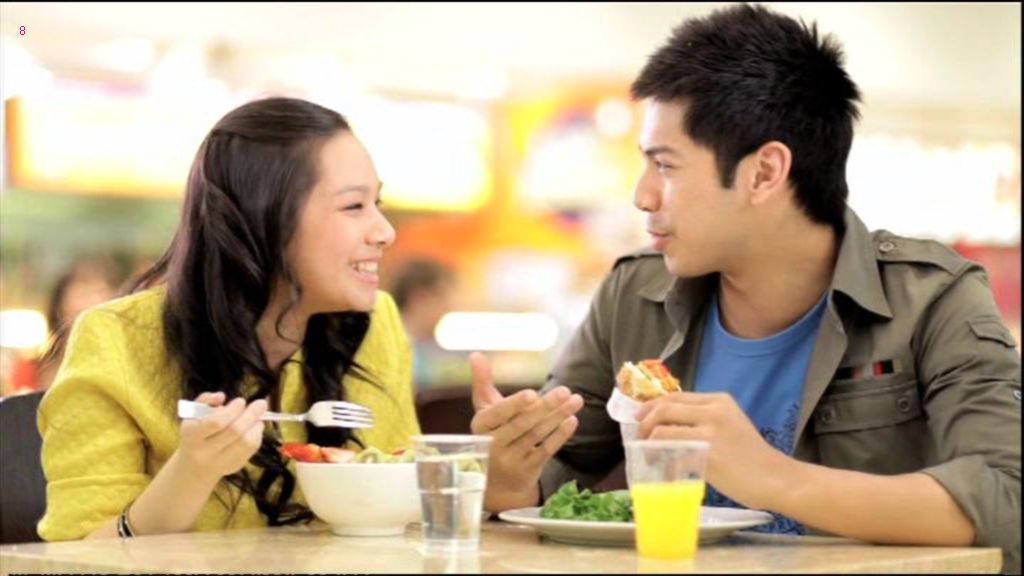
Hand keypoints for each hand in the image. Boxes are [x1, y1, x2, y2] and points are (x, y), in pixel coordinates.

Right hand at [176, 392, 268, 482]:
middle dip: (251, 414)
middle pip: (235, 431)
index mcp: (192, 435)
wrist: (193, 465)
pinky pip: (250, 450)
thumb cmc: (197, 432)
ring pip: (246, 443)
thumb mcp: (193, 415)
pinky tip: (255, 428)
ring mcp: (219, 462)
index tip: (241, 401)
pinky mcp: (232, 467)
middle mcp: (204, 451)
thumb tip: (221, 396)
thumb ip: (205, 400)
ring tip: (258, 418)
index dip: (232, 410)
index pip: (216, 422)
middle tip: (260, 403)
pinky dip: (257, 436)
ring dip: (257, 426)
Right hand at [468, 352, 583, 507]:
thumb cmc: (491, 435)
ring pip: (536, 435)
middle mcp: (493, 446)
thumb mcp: (484, 412)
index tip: (532, 393)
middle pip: (521, 424)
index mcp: (480, 427)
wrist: (496, 483)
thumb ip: (482, 383)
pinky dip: (560, 436)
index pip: (496, 415)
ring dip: (558, 416)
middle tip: (565, 390)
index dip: (514, 405)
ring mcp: (511, 460)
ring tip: (576, 400)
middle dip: (545, 407)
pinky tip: (572, 420)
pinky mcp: (528, 470)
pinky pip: (546, 451)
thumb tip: (475, 354)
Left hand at [636, 392, 789, 508]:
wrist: (776, 479)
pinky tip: (663, 471)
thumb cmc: (752, 456)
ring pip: (663, 430)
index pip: (674, 396)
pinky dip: (662, 462)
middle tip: (639, 436)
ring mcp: (711, 432)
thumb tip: (667, 424)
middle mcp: (714, 411)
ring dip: (648, 443)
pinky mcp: (708, 455)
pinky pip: (672, 455)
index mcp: (718, 400)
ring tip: (647, 455)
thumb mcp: (729, 425)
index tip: (640, 418)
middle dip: (644, 422)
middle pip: (664, 408)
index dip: (651, 407)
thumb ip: (703, 420)